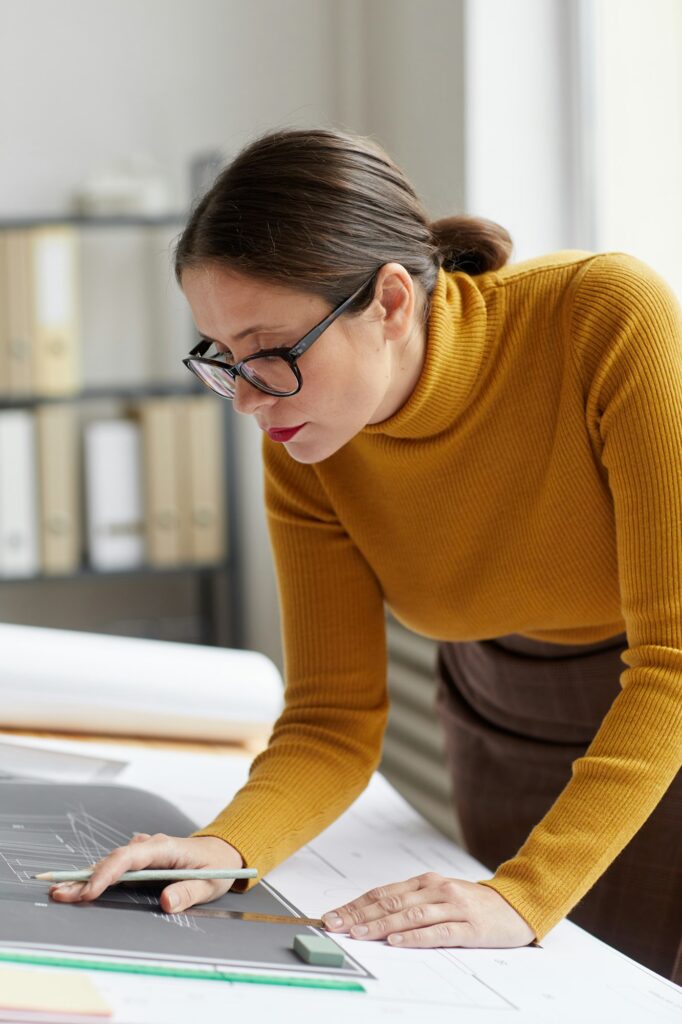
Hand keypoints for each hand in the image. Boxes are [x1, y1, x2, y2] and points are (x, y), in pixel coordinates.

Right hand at [48, 833, 243, 914]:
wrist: (224, 852)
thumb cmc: (217, 867)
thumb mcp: (211, 883)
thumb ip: (189, 893)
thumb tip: (165, 902)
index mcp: (166, 848)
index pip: (130, 857)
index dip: (107, 873)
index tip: (90, 891)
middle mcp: (151, 845)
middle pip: (113, 860)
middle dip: (85, 877)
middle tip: (59, 892)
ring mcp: (144, 851)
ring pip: (111, 863)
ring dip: (87, 878)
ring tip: (62, 893)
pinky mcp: (141, 860)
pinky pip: (116, 867)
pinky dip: (97, 878)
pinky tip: (80, 889)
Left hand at [322, 873, 534, 948]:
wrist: (516, 905)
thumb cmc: (471, 904)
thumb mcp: (439, 896)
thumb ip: (411, 903)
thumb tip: (372, 916)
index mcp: (425, 882)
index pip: (382, 893)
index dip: (356, 904)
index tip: (332, 916)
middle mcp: (435, 889)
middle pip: (390, 902)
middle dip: (359, 914)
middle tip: (335, 924)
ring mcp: (452, 906)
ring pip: (409, 916)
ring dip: (381, 925)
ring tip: (359, 933)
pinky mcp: (468, 926)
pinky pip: (437, 931)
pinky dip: (414, 937)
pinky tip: (397, 941)